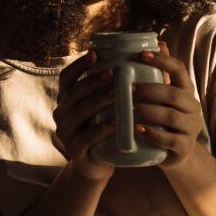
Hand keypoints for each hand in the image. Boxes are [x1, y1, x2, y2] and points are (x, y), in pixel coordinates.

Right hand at [52, 51, 116, 180]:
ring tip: (117, 93)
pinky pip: (85, 138)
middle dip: (92, 81)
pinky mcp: (74, 151)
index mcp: (66, 100)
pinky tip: (116, 122)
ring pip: (78, 113)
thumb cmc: (107, 130)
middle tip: (113, 73)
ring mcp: (65, 134)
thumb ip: (117, 84)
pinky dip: (101, 129)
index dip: (78, 65)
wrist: (98, 167)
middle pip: (73, 94)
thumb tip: (154, 49)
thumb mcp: (107, 107)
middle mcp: (61, 114)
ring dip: (98, 101)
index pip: (66, 78)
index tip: (95, 54)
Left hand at [132, 42, 204, 166]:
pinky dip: (152, 133)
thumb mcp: (163, 95)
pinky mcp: (184, 147)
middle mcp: (192, 107)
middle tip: (129, 89)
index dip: (162, 60)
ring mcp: (191, 128)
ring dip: (148, 111)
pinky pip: (169, 140)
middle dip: (150, 90)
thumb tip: (157, 41)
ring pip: (171, 117)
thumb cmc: (163, 119)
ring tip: (130, 110)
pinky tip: (137, 129)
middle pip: (173, 94)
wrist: (174, 153)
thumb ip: (160, 73)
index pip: (179, 70)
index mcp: (186, 90)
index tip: (142, 54)